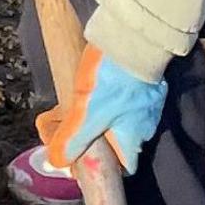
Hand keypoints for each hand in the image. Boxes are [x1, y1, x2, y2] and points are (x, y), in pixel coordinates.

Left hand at [38, 44, 168, 174]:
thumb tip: (58, 162)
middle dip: (88, 136)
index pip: (123, 168)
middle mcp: (145, 125)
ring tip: (71, 101)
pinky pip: (121, 98)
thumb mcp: (85, 113)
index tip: (78, 155)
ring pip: (116, 118)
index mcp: (134, 138)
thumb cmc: (111, 79)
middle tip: (65, 122)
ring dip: (93, 114)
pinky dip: (103, 96)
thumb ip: (72, 140)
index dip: (101, 167)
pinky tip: (87, 84)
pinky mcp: (144, 82)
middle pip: (115, 142)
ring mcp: (147, 103)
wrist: (133, 37)